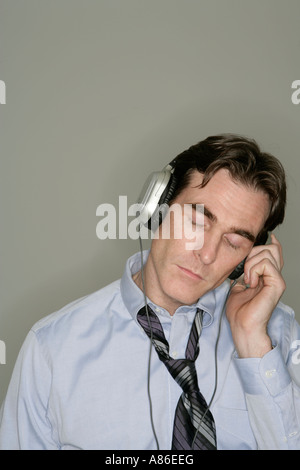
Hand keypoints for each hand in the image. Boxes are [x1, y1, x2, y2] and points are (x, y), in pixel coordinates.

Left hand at [226, 234, 285, 357]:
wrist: (242, 325)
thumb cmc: (239, 310)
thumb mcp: (238, 284)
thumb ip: (244, 272)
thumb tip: (243, 261)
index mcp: (267, 276)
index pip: (275, 253)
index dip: (272, 243)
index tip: (270, 237)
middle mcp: (275, 276)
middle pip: (272, 248)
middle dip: (253, 252)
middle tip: (245, 271)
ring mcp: (277, 280)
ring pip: (267, 253)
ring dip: (251, 263)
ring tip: (247, 280)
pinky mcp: (277, 284)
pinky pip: (266, 263)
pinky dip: (254, 270)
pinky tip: (251, 282)